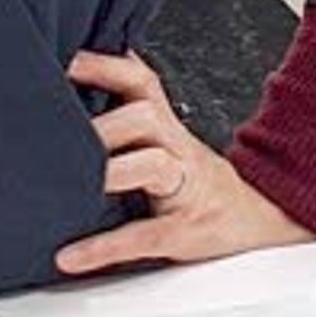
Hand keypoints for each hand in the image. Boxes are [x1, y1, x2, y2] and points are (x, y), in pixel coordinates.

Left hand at [53, 51, 315, 276]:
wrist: (257, 213)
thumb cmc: (194, 180)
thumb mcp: (166, 141)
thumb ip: (127, 122)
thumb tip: (61, 112)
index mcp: (166, 126)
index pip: (140, 82)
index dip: (106, 66)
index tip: (65, 60)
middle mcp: (176, 148)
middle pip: (146, 115)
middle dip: (104, 123)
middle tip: (58, 132)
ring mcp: (184, 188)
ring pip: (155, 164)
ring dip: (111, 171)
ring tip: (69, 184)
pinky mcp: (184, 230)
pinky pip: (146, 235)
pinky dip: (104, 248)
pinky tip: (72, 257)